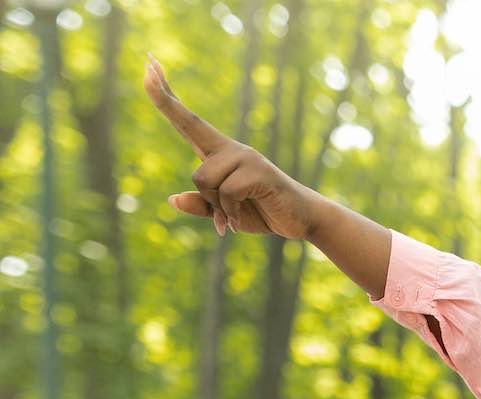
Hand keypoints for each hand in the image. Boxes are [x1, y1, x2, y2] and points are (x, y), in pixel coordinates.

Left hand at [145, 53, 320, 239]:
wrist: (301, 220)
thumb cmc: (263, 212)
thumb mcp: (226, 213)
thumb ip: (202, 205)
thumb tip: (173, 199)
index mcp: (219, 154)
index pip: (188, 121)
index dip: (167, 96)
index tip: (149, 65)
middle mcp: (230, 149)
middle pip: (189, 127)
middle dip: (164, 98)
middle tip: (146, 60)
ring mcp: (245, 157)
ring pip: (204, 177)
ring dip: (214, 205)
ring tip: (230, 218)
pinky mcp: (258, 171)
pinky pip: (227, 191)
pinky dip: (229, 212)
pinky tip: (238, 221)